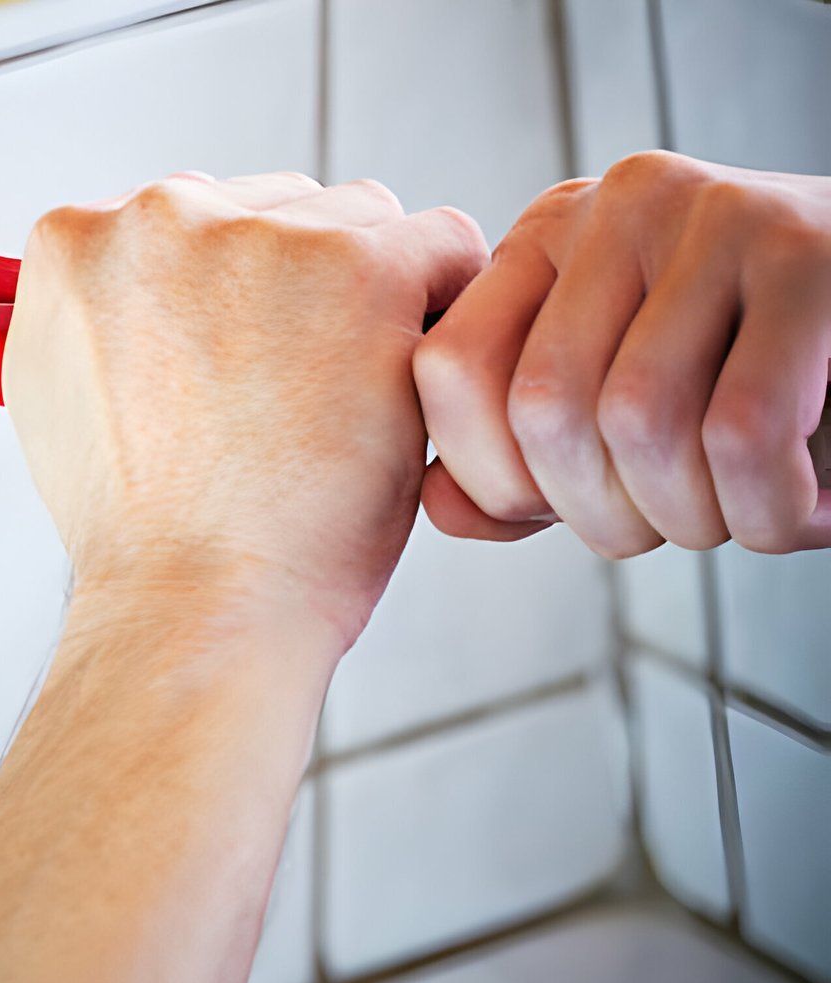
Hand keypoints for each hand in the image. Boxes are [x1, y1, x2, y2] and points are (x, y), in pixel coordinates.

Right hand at [3, 172, 487, 644]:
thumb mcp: (61, 401)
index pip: (190, 216)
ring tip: (340, 402)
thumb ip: (97, 316)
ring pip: (359, 221)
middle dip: (298, 288)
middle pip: (273, 208)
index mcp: (76, 241)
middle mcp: (157, 216)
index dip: (230, 295)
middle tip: (293, 395)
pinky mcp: (360, 268)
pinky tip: (402, 386)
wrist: (197, 604)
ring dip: (370, 296)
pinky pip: (444, 246)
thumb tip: (134, 288)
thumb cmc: (145, 533)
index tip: (241, 362)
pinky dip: (444, 311)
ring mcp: (259, 236)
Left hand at [415, 150, 830, 555]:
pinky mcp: (810, 253)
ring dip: (690, 518)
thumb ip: (519, 464)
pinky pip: (742, 430)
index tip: (564, 510)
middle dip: (601, 515)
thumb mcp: (614, 408)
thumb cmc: (758, 377)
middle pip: (543, 407)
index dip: (493, 479)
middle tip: (674, 526)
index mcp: (548, 236)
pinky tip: (803, 508)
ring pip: (638, 419)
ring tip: (742, 514)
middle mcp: (618, 206)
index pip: (450, 369)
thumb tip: (440, 507)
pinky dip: (767, 510)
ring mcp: (715, 215)